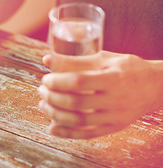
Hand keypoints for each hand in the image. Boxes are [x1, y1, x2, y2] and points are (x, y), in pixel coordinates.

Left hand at [38, 51, 162, 138]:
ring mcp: (115, 117)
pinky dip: (67, 133)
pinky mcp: (114, 127)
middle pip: (76, 102)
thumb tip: (47, 59)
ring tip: (43, 105)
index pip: (79, 82)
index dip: (58, 81)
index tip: (46, 79)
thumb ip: (76, 60)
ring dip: (55, 114)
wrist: (156, 87)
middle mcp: (115, 100)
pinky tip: (53, 128)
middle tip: (42, 90)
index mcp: (113, 78)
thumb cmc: (128, 68)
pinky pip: (87, 134)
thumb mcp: (106, 58)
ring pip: (79, 121)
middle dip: (52, 97)